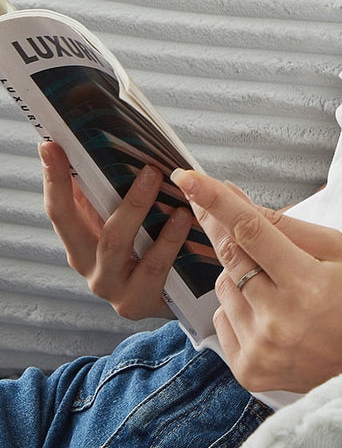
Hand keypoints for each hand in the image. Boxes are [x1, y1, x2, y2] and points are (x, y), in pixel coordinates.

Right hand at [40, 140, 192, 320]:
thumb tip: (111, 149)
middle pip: (81, 227)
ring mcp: (111, 287)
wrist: (182, 299)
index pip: (59, 208)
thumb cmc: (153, 248)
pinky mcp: (137, 302)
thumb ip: (115, 194)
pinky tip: (184, 219)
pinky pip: (153, 270)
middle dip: (100, 187)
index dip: (54, 177)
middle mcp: (89, 266)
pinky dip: (170, 242)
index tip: (51, 145)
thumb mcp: (131, 221)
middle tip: (146, 169)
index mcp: (80, 242)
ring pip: (116, 246)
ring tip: (164, 187)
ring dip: (139, 211)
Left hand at [171, 169, 341, 393]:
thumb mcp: (338, 250)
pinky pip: (221, 319)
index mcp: (308, 284)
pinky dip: (237, 306)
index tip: (191, 180)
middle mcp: (279, 319)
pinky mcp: (248, 370)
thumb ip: (287, 227)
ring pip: (223, 286)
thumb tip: (239, 202)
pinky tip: (269, 312)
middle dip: (218, 226)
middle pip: (230, 257)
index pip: (253, 232)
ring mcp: (260, 348)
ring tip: (276, 285)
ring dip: (239, 273)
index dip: (219, 203)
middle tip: (207, 202)